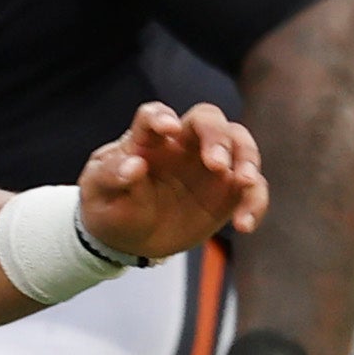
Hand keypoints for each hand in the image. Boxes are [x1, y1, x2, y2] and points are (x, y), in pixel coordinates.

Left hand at [77, 101, 265, 265]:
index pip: (154, 115)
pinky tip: (244, 224)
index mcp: (145, 140)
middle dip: (217, 136)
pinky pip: (251, 189)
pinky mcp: (227, 191)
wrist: (128, 239)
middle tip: (217, 164)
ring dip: (246, 159)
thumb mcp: (99, 193)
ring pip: (239, 144)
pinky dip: (254, 202)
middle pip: (208, 120)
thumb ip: (112, 176)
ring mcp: (209, 165)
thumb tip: (133, 166)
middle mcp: (183, 145)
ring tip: (243, 182)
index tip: (168, 128)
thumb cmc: (110, 206)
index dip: (161, 116)